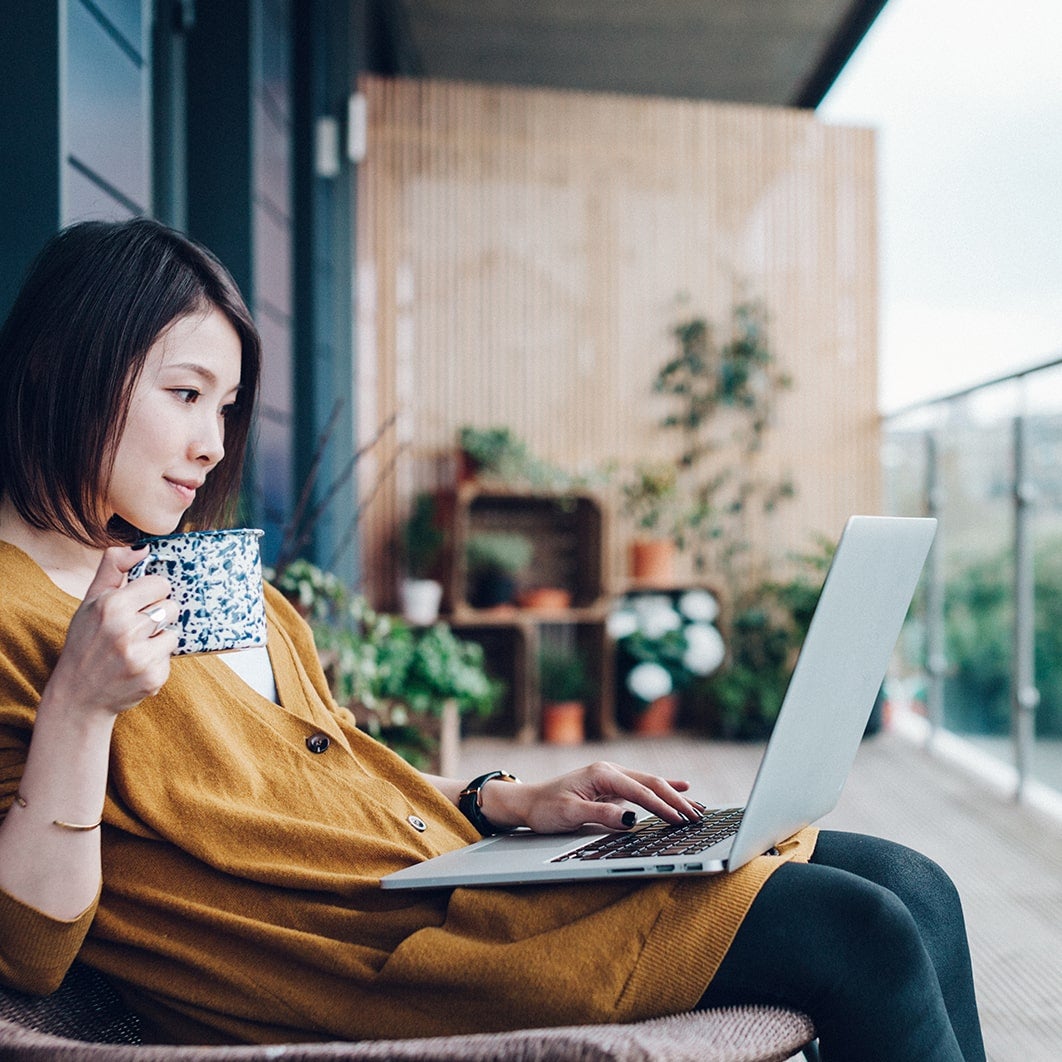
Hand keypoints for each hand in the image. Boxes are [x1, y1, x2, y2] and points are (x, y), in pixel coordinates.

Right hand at [45, 546, 178, 717]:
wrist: (78, 695)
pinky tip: (135, 666)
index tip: (139, 603)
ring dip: (159, 640)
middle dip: (158, 616)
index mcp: (111, 605)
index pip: (160, 584)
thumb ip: (113, 569)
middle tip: (134, 629)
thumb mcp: (90, 601)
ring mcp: (140, 655)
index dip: (152, 593)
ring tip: (133, 648)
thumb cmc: (85, 642)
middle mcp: (126, 630)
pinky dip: (157, 661)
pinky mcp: (153, 676)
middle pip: (172, 607)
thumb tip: (142, 547)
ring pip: (173, 633)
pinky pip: (171, 657)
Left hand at [480, 761, 703, 834]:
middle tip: (697, 816)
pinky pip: (643, 788)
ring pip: (650, 784)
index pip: (640, 791)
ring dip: (674, 795)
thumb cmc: (546, 808)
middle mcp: (610, 771)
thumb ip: (601, 815)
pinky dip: (663, 789)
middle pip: (651, 783)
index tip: (680, 820)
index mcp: (602, 774)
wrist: (529, 802)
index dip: (662, 806)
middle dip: (676, 799)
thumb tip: (631, 819)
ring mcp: (612, 778)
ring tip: (697, 806)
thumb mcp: (570, 814)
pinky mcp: (612, 788)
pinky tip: (682, 787)